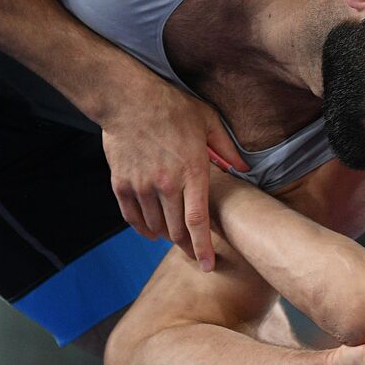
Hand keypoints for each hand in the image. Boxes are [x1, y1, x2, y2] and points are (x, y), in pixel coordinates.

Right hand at [100, 77, 247, 271]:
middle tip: (195, 255)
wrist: (127, 99)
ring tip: (175, 237)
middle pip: (176, 231)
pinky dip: (143, 229)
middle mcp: (166, 184)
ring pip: (155, 227)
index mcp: (192, 172)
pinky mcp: (121, 184)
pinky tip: (151, 231)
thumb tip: (243, 168)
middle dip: (188, 248)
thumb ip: (227, 150)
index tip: (208, 265)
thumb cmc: (171, 107)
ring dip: (166, 236)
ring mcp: (141, 186)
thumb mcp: (208, 122)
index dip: (204, 248)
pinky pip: (132, 218)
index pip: (199, 222)